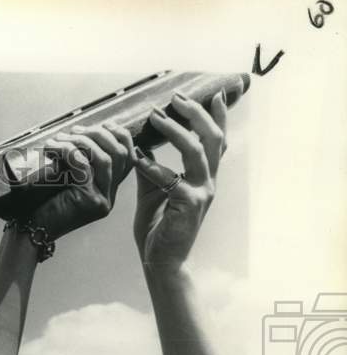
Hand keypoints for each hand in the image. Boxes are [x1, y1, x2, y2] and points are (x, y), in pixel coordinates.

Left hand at [30, 123, 134, 238]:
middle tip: (74, 131)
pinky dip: (68, 151)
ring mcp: (101, 200)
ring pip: (105, 159)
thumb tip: (80, 132)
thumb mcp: (65, 179)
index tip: (102, 124)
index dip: (119, 135)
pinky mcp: (89, 202)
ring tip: (61, 138)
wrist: (29, 230)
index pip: (128, 157)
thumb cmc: (41, 204)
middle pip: (120, 154)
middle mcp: (108, 196)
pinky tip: (53, 148)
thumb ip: (78, 163)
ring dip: (82, 141)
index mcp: (107, 189)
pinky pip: (83, 166)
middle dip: (98, 134)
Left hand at [132, 92, 227, 269]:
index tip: (212, 93)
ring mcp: (202, 193)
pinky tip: (136, 158)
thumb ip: (150, 168)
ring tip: (156, 117)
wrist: (160, 261)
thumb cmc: (157, 227)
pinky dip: (153, 167)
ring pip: (197, 151)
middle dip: (196, 113)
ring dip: (176, 130)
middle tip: (177, 97)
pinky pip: (172, 179)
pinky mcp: (189, 205)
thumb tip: (138, 144)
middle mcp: (208, 182)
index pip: (216, 141)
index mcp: (203, 177)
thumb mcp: (152, 191)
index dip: (217, 116)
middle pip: (212, 138)